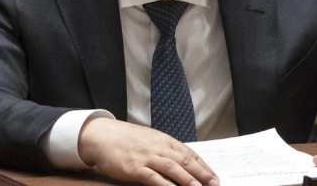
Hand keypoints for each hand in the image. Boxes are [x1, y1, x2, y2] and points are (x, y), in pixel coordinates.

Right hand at [78, 117, 219, 185]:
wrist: (102, 136)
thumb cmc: (126, 139)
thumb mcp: (150, 140)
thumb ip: (165, 150)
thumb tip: (182, 164)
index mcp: (164, 140)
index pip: (189, 153)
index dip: (204, 166)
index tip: (214, 176)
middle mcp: (159, 147)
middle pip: (185, 160)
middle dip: (202, 174)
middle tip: (215, 184)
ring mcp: (147, 157)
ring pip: (173, 168)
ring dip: (188, 180)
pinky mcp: (135, 167)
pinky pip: (153, 177)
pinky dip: (165, 185)